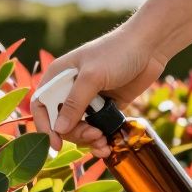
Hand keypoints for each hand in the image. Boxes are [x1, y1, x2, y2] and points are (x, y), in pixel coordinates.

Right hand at [33, 21, 166, 158]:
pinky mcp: (106, 107)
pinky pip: (98, 129)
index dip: (45, 125)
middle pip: (62, 122)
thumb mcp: (92, 76)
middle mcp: (71, 88)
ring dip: (89, 140)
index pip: (42, 105)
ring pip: (80, 128)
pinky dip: (101, 139)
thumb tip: (59, 130)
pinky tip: (108, 145)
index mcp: (59, 76)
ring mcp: (89, 99)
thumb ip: (75, 103)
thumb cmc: (117, 52)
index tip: (55, 143)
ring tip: (103, 141)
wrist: (149, 46)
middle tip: (93, 135)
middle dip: (75, 133)